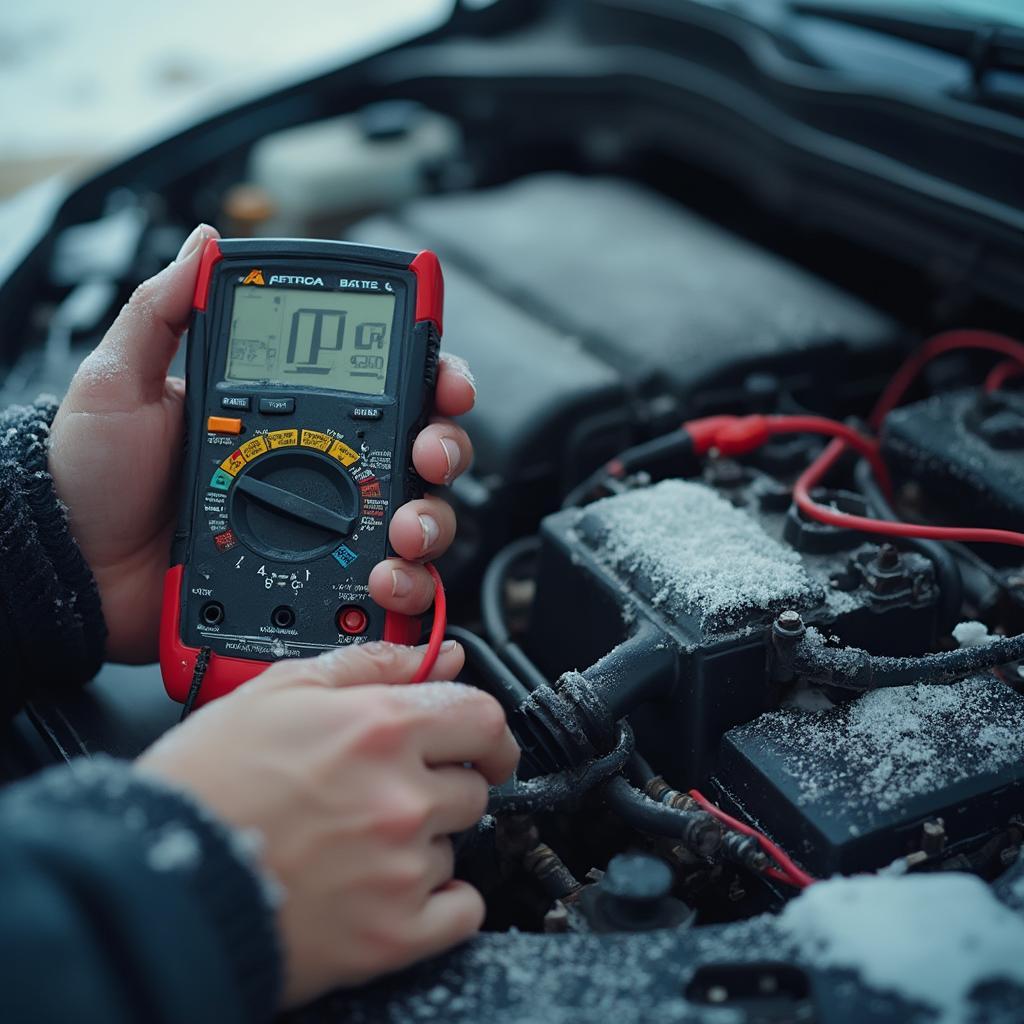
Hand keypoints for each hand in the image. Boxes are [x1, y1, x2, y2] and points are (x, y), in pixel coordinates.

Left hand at [48, 225, 476, 661]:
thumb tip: (204, 244)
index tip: (447, 381)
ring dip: (432, 521)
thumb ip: (161, 312)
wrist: (76, 569)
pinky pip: (388, 587)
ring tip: (402, 530)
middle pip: (419, 451)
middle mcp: (320, 469)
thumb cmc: (94, 478)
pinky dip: (407, 588)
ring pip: (419, 519)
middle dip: (445, 448)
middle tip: (427, 456)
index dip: (430, 378)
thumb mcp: (119, 381)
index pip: (380, 386)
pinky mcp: (321, 585)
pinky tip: (385, 581)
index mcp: (289, 414)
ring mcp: (326, 531)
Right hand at [137, 640, 518, 1005]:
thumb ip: (369, 663)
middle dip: (442, 785)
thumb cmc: (206, 782)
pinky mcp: (392, 936)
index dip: (484, 731)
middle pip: (475, 786)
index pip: (484, 719)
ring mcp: (401, 868)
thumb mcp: (279, 691)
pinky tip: (392, 889)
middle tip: (392, 794)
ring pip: (456, 845)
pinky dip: (439, 902)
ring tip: (358, 843)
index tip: (477, 744)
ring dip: (424, 842)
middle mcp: (402, 796)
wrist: (157, 879)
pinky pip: (461, 910)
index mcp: (382, 728)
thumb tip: (435, 656)